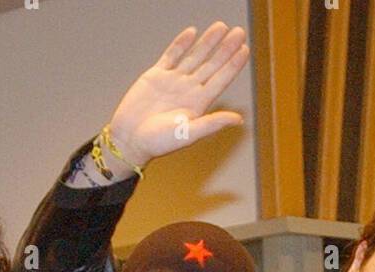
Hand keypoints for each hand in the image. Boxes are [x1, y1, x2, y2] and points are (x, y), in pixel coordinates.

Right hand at [107, 22, 249, 169]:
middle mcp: (188, 90)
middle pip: (211, 65)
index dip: (233, 65)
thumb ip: (213, 123)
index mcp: (198, 104)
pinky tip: (192, 32)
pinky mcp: (156, 76)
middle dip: (225, 48)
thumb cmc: (158, 142)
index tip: (245, 49)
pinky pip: (171, 55)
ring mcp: (173, 81)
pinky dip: (181, 43)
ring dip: (208, 42)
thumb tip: (239, 120)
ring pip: (194, 56)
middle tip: (239, 32)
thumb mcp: (189, 133)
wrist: (129, 139)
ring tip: (221, 26)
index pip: (220, 80)